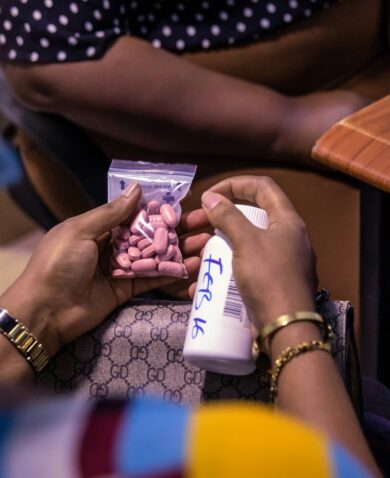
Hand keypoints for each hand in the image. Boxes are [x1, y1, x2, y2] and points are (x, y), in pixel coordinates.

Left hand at [0, 182, 208, 359]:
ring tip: (205, 244)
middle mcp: (112, 245)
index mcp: (98, 227)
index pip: (135, 214)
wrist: (46, 311)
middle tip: (204, 224)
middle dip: (176, 230)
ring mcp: (120, 268)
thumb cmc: (58, 264)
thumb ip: (111, 213)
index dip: (158, 210)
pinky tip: (191, 267)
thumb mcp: (80, 231)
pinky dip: (170, 274)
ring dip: (178, 251)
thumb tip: (137, 189)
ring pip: (154, 257)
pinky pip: (150, 279)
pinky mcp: (125, 290)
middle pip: (149, 236)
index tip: (185, 204)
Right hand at [194, 176, 316, 331]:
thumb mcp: (247, 242)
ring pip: (239, 247)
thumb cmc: (269, 277)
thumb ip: (228, 216)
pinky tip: (200, 286)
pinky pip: (241, 271)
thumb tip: (211, 198)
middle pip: (246, 219)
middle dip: (214, 222)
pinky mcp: (268, 285)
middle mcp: (285, 239)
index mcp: (287, 221)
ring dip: (212, 251)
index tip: (210, 195)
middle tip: (191, 226)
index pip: (262, 187)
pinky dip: (220, 274)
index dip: (235, 184)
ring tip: (190, 260)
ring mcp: (277, 263)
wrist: (285, 328)